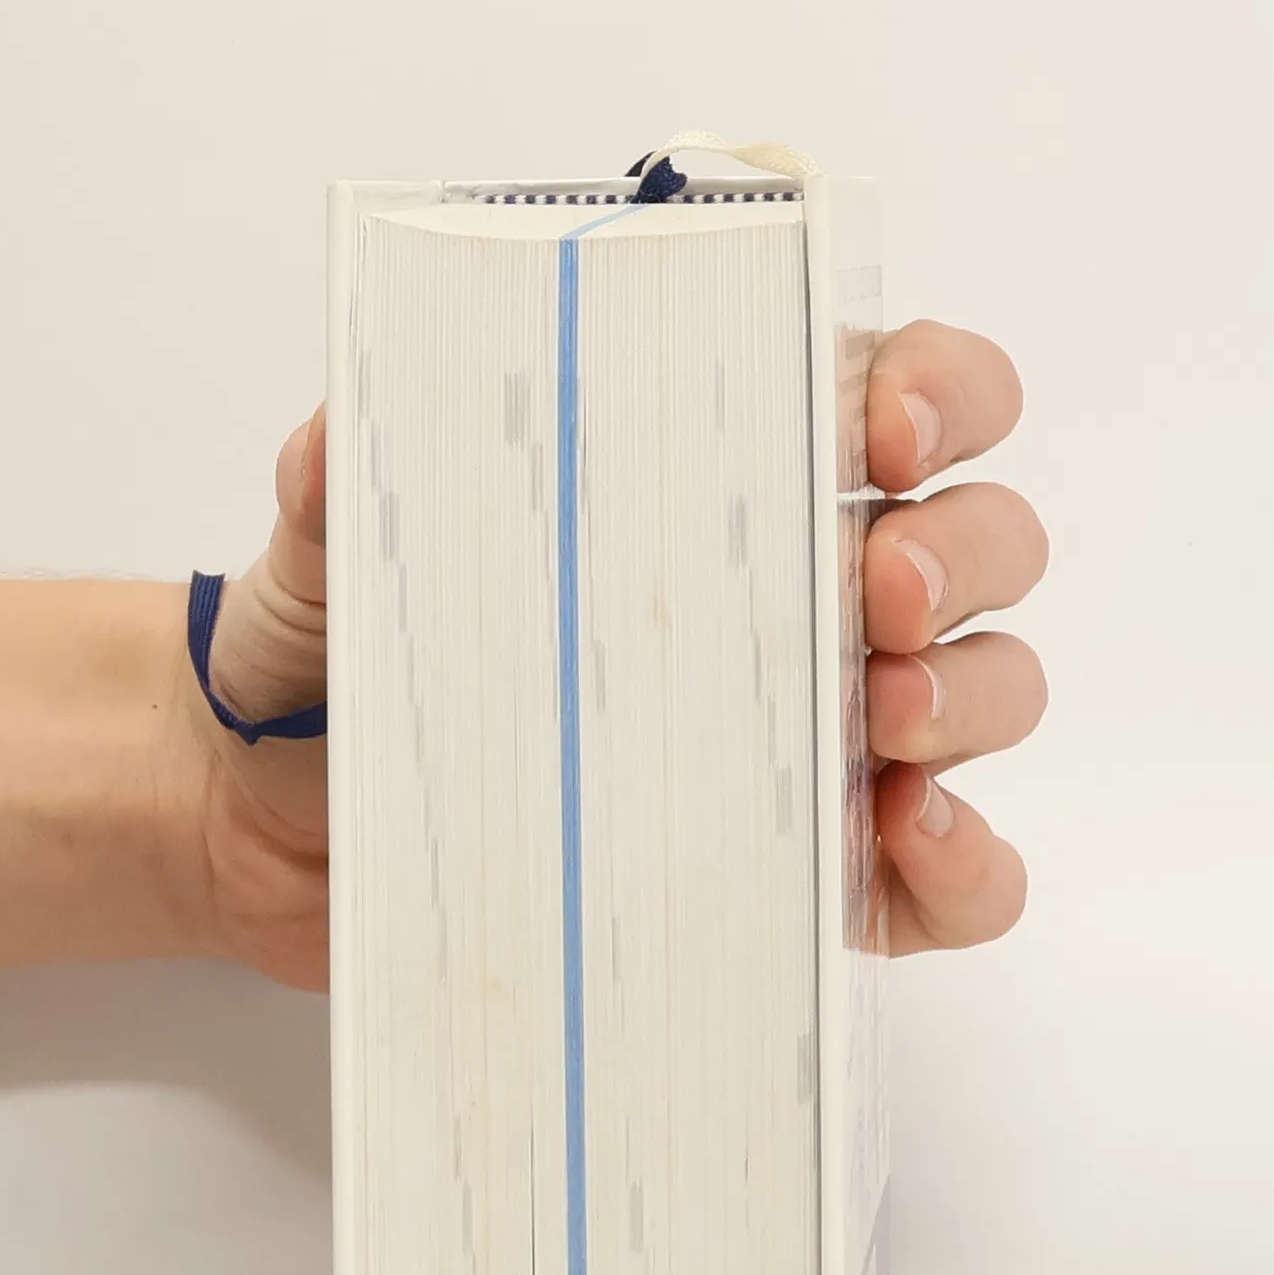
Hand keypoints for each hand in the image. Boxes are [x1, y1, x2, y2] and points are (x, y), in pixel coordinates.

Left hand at [181, 320, 1045, 986]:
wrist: (285, 854)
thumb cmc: (341, 679)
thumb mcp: (327, 574)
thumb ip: (335, 500)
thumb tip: (342, 442)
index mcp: (716, 492)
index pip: (892, 398)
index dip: (935, 389)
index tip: (883, 426)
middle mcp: (796, 610)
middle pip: (977, 542)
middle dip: (961, 549)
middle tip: (876, 591)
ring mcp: (815, 751)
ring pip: (989, 692)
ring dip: (975, 692)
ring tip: (886, 717)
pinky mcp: (810, 886)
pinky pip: (951, 884)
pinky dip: (970, 867)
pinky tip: (912, 841)